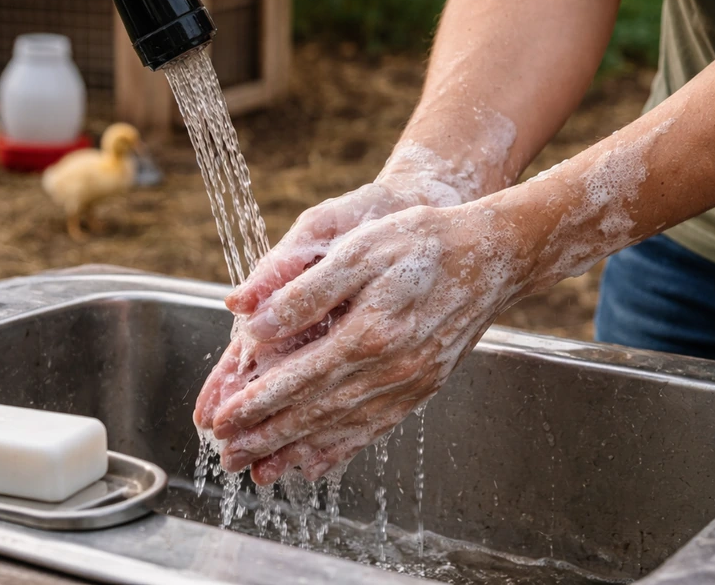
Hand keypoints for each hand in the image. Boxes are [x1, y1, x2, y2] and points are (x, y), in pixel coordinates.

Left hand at [206, 201, 539, 483]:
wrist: (494, 256)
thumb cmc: (423, 242)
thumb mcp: (360, 249)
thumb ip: (307, 292)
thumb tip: (256, 326)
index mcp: (367, 333)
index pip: (296, 379)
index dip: (254, 403)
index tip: (221, 421)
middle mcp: (388, 370)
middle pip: (314, 414)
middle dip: (266, 438)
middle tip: (228, 458)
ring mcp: (409, 384)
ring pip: (342, 429)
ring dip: (297, 452)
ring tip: (263, 471)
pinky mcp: (423, 388)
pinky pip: (375, 428)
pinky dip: (343, 450)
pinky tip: (320, 463)